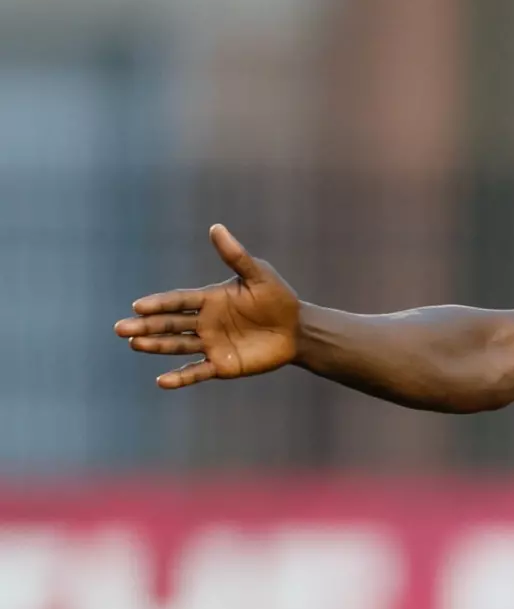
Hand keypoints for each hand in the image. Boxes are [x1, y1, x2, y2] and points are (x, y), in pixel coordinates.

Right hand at [114, 225, 301, 387]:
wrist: (297, 329)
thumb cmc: (278, 299)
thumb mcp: (258, 275)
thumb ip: (236, 256)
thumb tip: (216, 227)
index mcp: (209, 299)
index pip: (178, 300)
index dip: (159, 304)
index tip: (138, 306)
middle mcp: (205, 322)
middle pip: (170, 324)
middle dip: (146, 326)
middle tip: (121, 329)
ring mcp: (211, 344)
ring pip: (178, 345)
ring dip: (157, 346)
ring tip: (134, 344)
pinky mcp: (222, 365)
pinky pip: (197, 371)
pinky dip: (181, 377)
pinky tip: (162, 381)